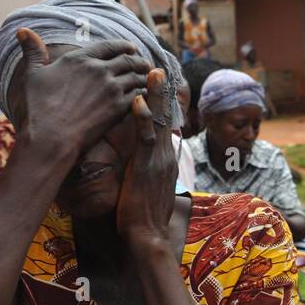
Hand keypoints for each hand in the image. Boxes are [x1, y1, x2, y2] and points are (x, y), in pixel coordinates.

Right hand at [10, 28, 150, 159]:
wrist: (52, 137)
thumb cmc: (39, 107)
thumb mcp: (33, 75)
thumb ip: (34, 51)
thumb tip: (22, 30)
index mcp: (79, 58)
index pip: (109, 46)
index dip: (123, 46)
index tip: (131, 48)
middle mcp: (98, 69)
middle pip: (128, 59)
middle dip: (138, 60)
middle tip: (145, 63)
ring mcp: (111, 87)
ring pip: (136, 75)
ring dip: (144, 75)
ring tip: (149, 77)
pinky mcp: (119, 106)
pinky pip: (140, 94)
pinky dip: (145, 92)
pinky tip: (147, 95)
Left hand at [118, 68, 178, 250]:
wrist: (147, 236)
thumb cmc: (142, 216)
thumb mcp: (146, 188)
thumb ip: (146, 171)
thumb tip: (143, 162)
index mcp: (165, 160)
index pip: (164, 126)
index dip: (161, 105)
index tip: (157, 85)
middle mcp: (166, 155)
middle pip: (165, 117)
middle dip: (162, 92)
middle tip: (158, 69)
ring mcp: (158, 160)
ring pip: (158, 121)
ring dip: (156, 95)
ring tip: (152, 72)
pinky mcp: (147, 166)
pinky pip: (145, 137)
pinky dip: (143, 117)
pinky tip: (138, 100)